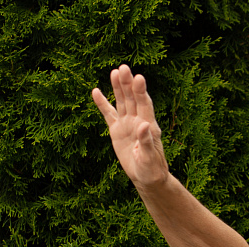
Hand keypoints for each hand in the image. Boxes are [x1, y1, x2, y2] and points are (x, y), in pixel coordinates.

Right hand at [91, 65, 169, 188]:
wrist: (146, 177)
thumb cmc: (152, 169)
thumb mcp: (150, 158)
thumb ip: (147, 141)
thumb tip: (144, 125)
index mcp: (149, 126)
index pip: (145, 105)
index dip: (141, 92)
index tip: (139, 78)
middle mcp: (138, 121)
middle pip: (132, 99)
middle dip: (128, 84)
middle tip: (123, 68)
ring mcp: (127, 124)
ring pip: (122, 102)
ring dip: (118, 88)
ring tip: (115, 72)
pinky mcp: (117, 130)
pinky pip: (108, 114)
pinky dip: (102, 103)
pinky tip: (96, 91)